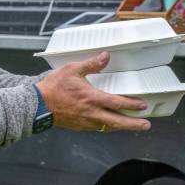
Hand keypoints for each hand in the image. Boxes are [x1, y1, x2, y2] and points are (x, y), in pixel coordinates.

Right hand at [36, 52, 150, 132]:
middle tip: (146, 125)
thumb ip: (91, 64)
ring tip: (133, 126)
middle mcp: (92, 113)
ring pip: (109, 127)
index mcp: (92, 99)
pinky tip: (111, 124)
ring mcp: (86, 122)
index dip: (132, 104)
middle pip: (117, 122)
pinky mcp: (80, 127)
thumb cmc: (54, 87)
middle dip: (133, 124)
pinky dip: (108, 127)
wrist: (37, 105)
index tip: (143, 105)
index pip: (117, 103)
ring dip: (122, 127)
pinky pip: (98, 128)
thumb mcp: (72, 70)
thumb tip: (106, 56)